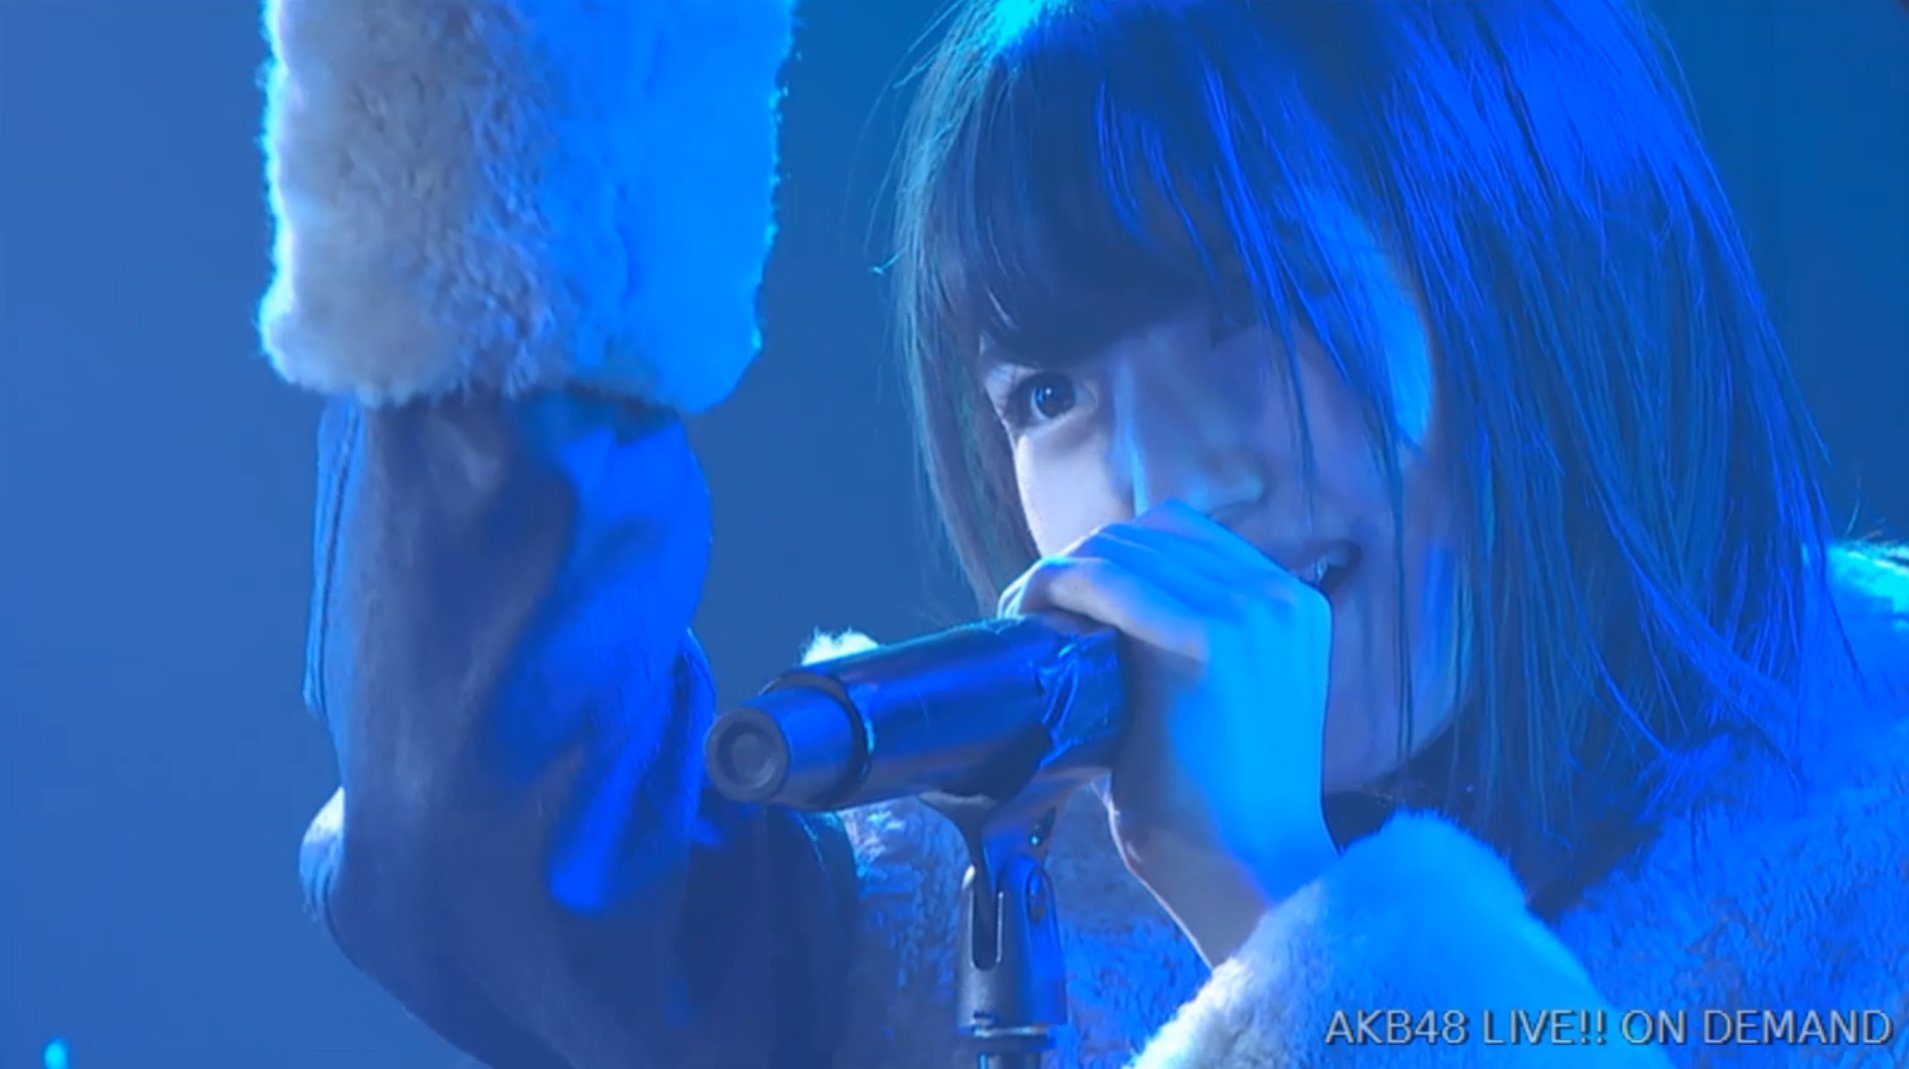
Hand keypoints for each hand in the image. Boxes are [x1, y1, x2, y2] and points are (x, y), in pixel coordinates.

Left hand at [998, 501, 1339, 963]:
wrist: (1252, 869)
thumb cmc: (1216, 807)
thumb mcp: (1209, 703)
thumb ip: (1171, 649)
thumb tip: (1088, 617)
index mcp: (1289, 604)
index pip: (1179, 535)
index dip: (1110, 555)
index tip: (1063, 601)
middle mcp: (1278, 593)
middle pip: (1146, 532)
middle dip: (1079, 561)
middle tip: (1029, 612)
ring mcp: (1250, 609)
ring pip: (1121, 546)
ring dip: (1059, 571)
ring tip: (1023, 618)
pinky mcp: (1210, 636)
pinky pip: (1108, 580)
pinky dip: (1056, 585)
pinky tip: (1028, 616)